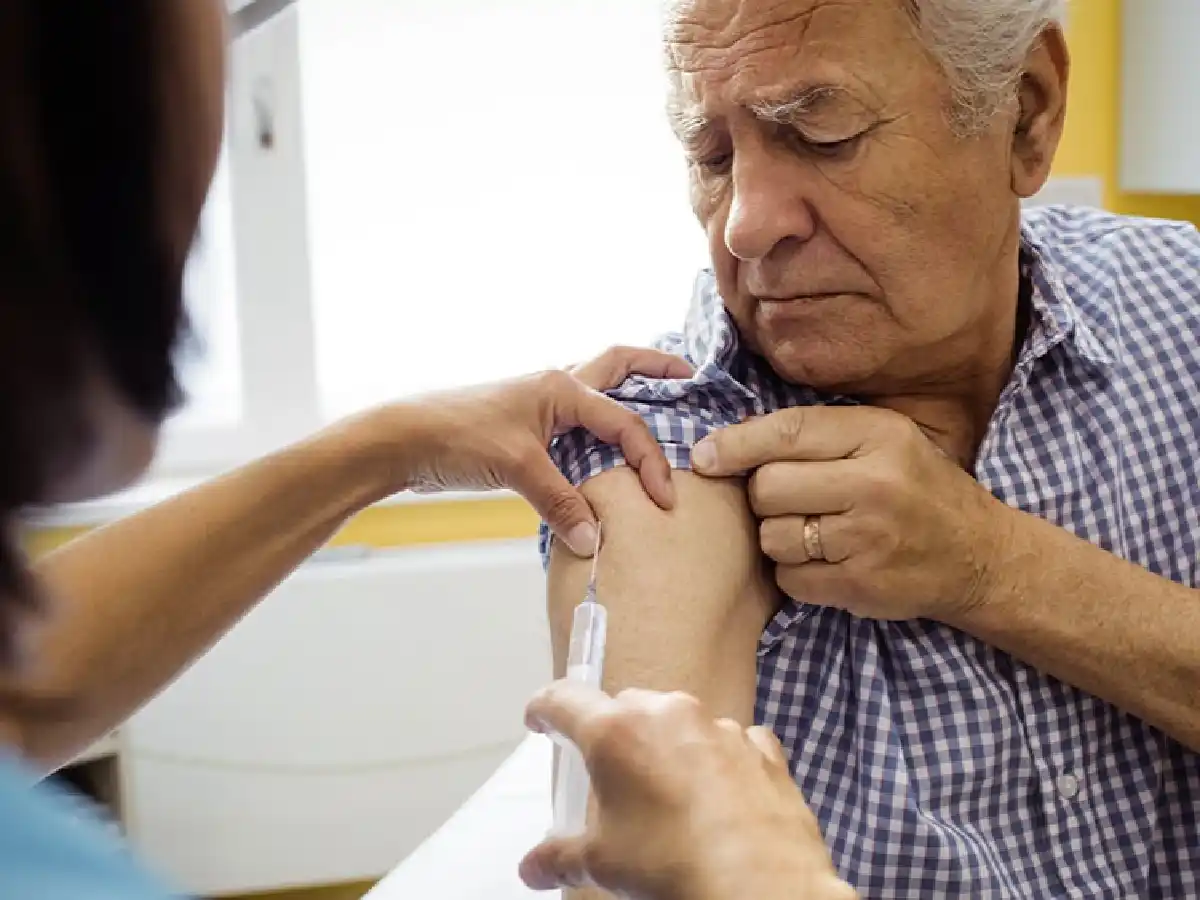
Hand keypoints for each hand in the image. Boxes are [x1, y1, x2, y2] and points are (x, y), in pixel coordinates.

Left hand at [392, 347, 689, 556]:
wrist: (405, 440)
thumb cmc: (457, 436)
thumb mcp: (517, 469)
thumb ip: (561, 504)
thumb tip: (594, 542)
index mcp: (562, 388)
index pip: (625, 423)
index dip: (651, 461)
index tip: (665, 499)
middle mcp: (556, 387)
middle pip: (617, 366)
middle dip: (655, 367)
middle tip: (689, 375)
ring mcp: (540, 405)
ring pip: (596, 390)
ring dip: (627, 393)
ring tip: (660, 403)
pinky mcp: (526, 428)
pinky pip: (575, 424)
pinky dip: (598, 431)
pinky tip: (605, 451)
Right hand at [519, 683, 853, 899]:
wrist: (761, 886)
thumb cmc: (673, 866)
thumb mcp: (602, 865)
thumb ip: (561, 857)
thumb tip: (535, 867)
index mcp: (615, 731)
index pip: (564, 700)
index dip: (545, 709)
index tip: (540, 719)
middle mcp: (666, 713)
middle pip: (624, 708)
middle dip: (613, 736)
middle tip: (611, 778)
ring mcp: (718, 726)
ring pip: (679, 722)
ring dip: (668, 748)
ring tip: (668, 798)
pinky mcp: (760, 748)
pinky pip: (731, 741)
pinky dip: (719, 761)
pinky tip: (719, 798)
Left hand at [691, 406, 1011, 620]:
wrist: (978, 556)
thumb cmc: (917, 490)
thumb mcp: (882, 441)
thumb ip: (818, 435)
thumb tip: (730, 439)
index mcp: (879, 435)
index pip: (787, 432)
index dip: (735, 444)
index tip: (705, 456)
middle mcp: (874, 483)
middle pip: (768, 486)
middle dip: (765, 496)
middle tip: (792, 501)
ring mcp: (868, 539)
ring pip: (773, 535)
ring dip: (779, 537)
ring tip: (813, 533)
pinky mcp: (861, 585)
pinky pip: (789, 578)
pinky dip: (795, 574)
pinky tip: (824, 563)